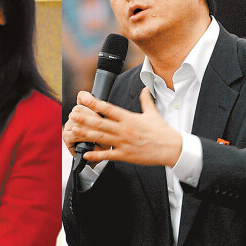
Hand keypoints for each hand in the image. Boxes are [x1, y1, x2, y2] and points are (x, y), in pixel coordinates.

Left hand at [64, 88, 181, 167]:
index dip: (94, 103)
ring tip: (74, 131)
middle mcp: (124, 130)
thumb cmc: (162, 132)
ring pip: (101, 138)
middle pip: (101, 123)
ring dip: (86, 134)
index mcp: (129, 118)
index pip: (108, 109)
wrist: (172, 149)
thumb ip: (146, 100)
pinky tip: (85, 153)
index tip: (84, 98)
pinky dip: (96, 155)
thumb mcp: (153, 113)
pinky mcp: (125, 155)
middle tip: (72, 114)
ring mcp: (124, 143)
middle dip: (85, 119)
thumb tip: (144, 89)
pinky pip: (108, 155)